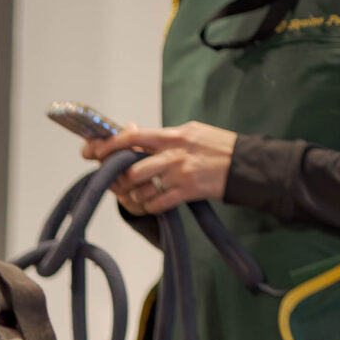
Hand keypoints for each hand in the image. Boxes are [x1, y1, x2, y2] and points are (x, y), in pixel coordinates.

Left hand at [83, 121, 235, 215]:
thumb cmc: (217, 147)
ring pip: (139, 189)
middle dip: (117, 179)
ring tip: (133, 195)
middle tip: (114, 182)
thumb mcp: (190, 132)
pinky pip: (155, 204)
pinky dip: (147, 207)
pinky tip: (148, 204)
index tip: (93, 152)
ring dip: (131, 196)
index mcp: (172, 135)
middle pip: (130, 169)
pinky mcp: (187, 192)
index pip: (132, 137)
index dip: (108, 145)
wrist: (246, 165)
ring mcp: (179, 174)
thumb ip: (161, 135)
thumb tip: (132, 132)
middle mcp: (173, 153)